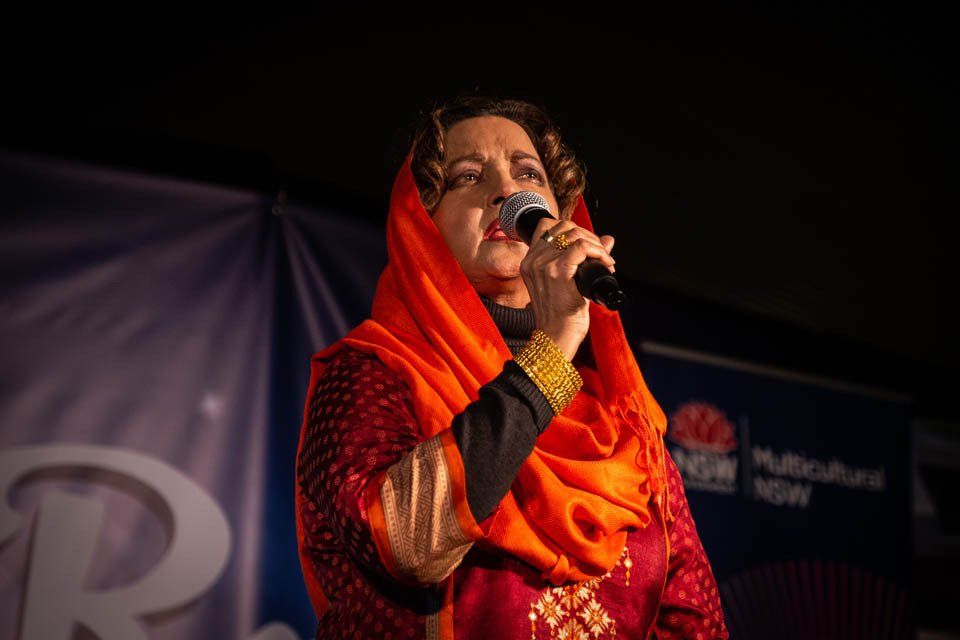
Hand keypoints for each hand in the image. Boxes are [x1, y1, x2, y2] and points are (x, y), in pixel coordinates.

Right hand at [519, 218, 615, 360]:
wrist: (556, 337)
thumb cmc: (561, 315)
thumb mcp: (568, 282)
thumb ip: (583, 258)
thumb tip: (608, 239)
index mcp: (529, 262)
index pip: (548, 226)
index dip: (573, 229)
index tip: (587, 245)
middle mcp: (533, 260)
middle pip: (564, 227)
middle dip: (589, 236)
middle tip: (601, 253)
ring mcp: (543, 265)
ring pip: (575, 235)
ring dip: (596, 244)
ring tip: (605, 260)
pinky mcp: (558, 272)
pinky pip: (582, 248)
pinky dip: (599, 252)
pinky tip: (607, 263)